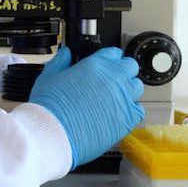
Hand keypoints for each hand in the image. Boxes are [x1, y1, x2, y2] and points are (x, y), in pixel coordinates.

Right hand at [28, 46, 144, 168]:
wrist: (55, 133)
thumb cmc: (50, 108)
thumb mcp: (48, 76)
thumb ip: (60, 61)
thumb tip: (66, 53)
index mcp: (96, 65)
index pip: (114, 53)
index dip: (109, 58)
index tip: (106, 64)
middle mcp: (113, 78)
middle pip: (130, 66)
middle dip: (123, 70)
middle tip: (112, 80)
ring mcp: (122, 98)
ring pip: (137, 87)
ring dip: (128, 89)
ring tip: (115, 97)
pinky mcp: (127, 119)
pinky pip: (138, 110)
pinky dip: (131, 110)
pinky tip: (118, 113)